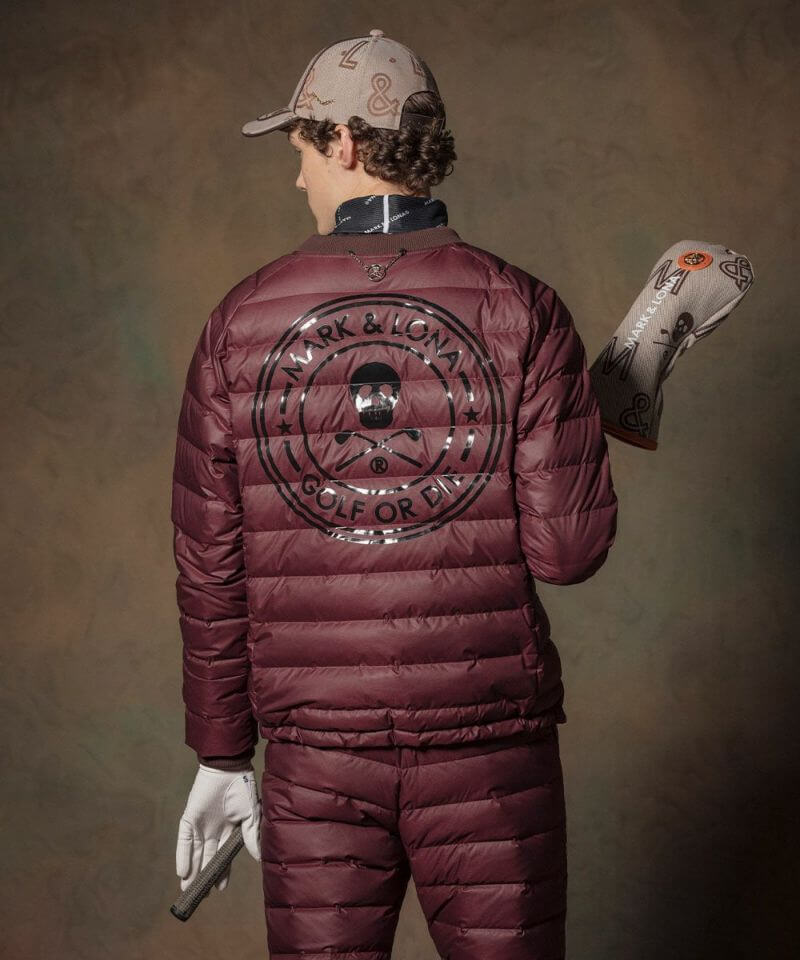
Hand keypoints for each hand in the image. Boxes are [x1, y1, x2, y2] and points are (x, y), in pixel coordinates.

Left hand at [176, 764, 261, 893]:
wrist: (228, 766)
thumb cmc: (242, 786)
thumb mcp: (251, 813)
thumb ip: (252, 835)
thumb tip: (259, 857)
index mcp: (229, 829)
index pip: (223, 855)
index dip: (221, 871)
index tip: (219, 889)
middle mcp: (213, 829)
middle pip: (207, 857)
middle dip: (204, 876)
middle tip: (200, 896)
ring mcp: (201, 824)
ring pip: (194, 852)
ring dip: (192, 871)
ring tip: (188, 890)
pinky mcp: (189, 817)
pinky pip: (184, 839)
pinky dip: (183, 855)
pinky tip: (182, 871)